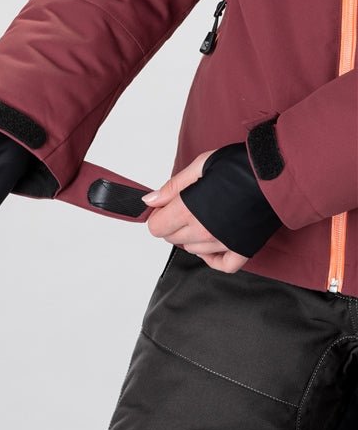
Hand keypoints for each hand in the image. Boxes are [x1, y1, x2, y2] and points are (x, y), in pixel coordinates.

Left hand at [142, 150, 249, 272]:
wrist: (279, 173)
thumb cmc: (240, 165)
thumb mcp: (200, 165)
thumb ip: (172, 187)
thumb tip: (149, 201)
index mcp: (189, 209)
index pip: (156, 227)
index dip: (158, 215)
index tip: (165, 206)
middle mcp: (204, 231)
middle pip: (172, 239)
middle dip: (172, 224)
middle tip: (185, 206)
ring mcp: (224, 243)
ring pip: (192, 250)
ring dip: (191, 236)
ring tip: (202, 216)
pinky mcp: (243, 249)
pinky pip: (222, 265)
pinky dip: (213, 258)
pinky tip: (210, 244)